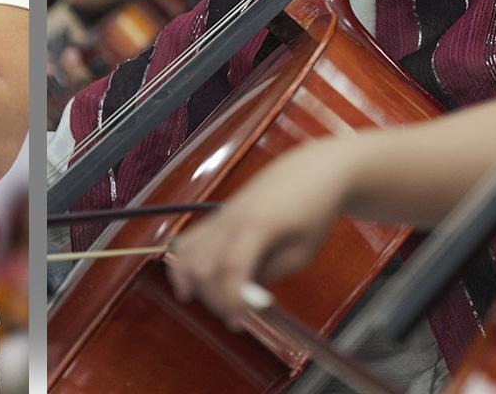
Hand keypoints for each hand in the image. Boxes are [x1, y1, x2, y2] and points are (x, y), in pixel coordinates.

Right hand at [164, 143, 353, 329]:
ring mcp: (220, 216)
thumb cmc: (312, 211)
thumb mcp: (302, 252)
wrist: (310, 173)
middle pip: (202, 265)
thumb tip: (245, 291)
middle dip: (214, 298)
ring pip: (186, 253)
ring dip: (194, 283)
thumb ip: (271, 271)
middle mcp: (230, 219)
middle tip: (235, 315)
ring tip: (213, 302)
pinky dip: (183, 264)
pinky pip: (188, 241)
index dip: (230, 300)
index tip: (238, 323)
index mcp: (257, 226)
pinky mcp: (216, 217)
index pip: (231, 269)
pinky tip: (189, 284)